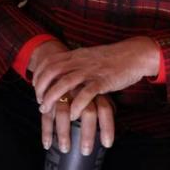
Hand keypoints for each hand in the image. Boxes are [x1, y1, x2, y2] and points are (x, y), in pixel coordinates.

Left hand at [33, 37, 159, 119]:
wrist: (135, 54)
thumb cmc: (113, 58)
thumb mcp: (90, 56)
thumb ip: (77, 62)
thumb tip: (65, 72)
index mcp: (76, 54)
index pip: (50, 61)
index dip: (39, 74)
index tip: (35, 86)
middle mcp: (80, 61)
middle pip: (52, 72)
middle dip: (41, 88)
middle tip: (39, 102)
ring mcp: (91, 70)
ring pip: (65, 83)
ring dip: (53, 97)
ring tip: (47, 110)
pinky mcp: (103, 81)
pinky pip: (86, 93)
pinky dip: (76, 105)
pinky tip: (72, 115)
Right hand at [40, 91, 114, 154]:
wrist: (58, 69)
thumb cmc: (82, 87)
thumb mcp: (95, 92)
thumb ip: (102, 107)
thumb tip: (108, 133)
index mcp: (94, 90)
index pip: (105, 109)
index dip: (107, 127)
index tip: (107, 144)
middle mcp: (80, 91)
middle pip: (87, 112)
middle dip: (87, 134)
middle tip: (86, 151)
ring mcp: (63, 93)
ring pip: (64, 113)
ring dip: (63, 133)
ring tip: (65, 149)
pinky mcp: (48, 98)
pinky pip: (47, 115)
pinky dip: (46, 131)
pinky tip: (48, 144)